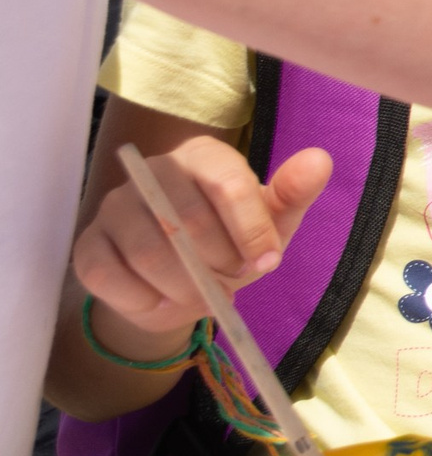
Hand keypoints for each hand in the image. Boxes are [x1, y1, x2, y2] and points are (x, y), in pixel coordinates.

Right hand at [72, 140, 331, 361]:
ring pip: (148, 252)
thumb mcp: (271, 222)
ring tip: (203, 294)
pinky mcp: (88, 246)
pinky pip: (109, 277)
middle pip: (186, 219)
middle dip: (218, 263)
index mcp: (202, 155)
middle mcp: (151, 171)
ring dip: (184, 286)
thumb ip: (293, 192)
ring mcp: (114, 207)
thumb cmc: (231, 244)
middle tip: (232, 281)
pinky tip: (162, 300)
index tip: (267, 261)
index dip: (251, 228)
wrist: (179, 287)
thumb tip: (319, 159)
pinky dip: (144, 300)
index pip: (228, 183)